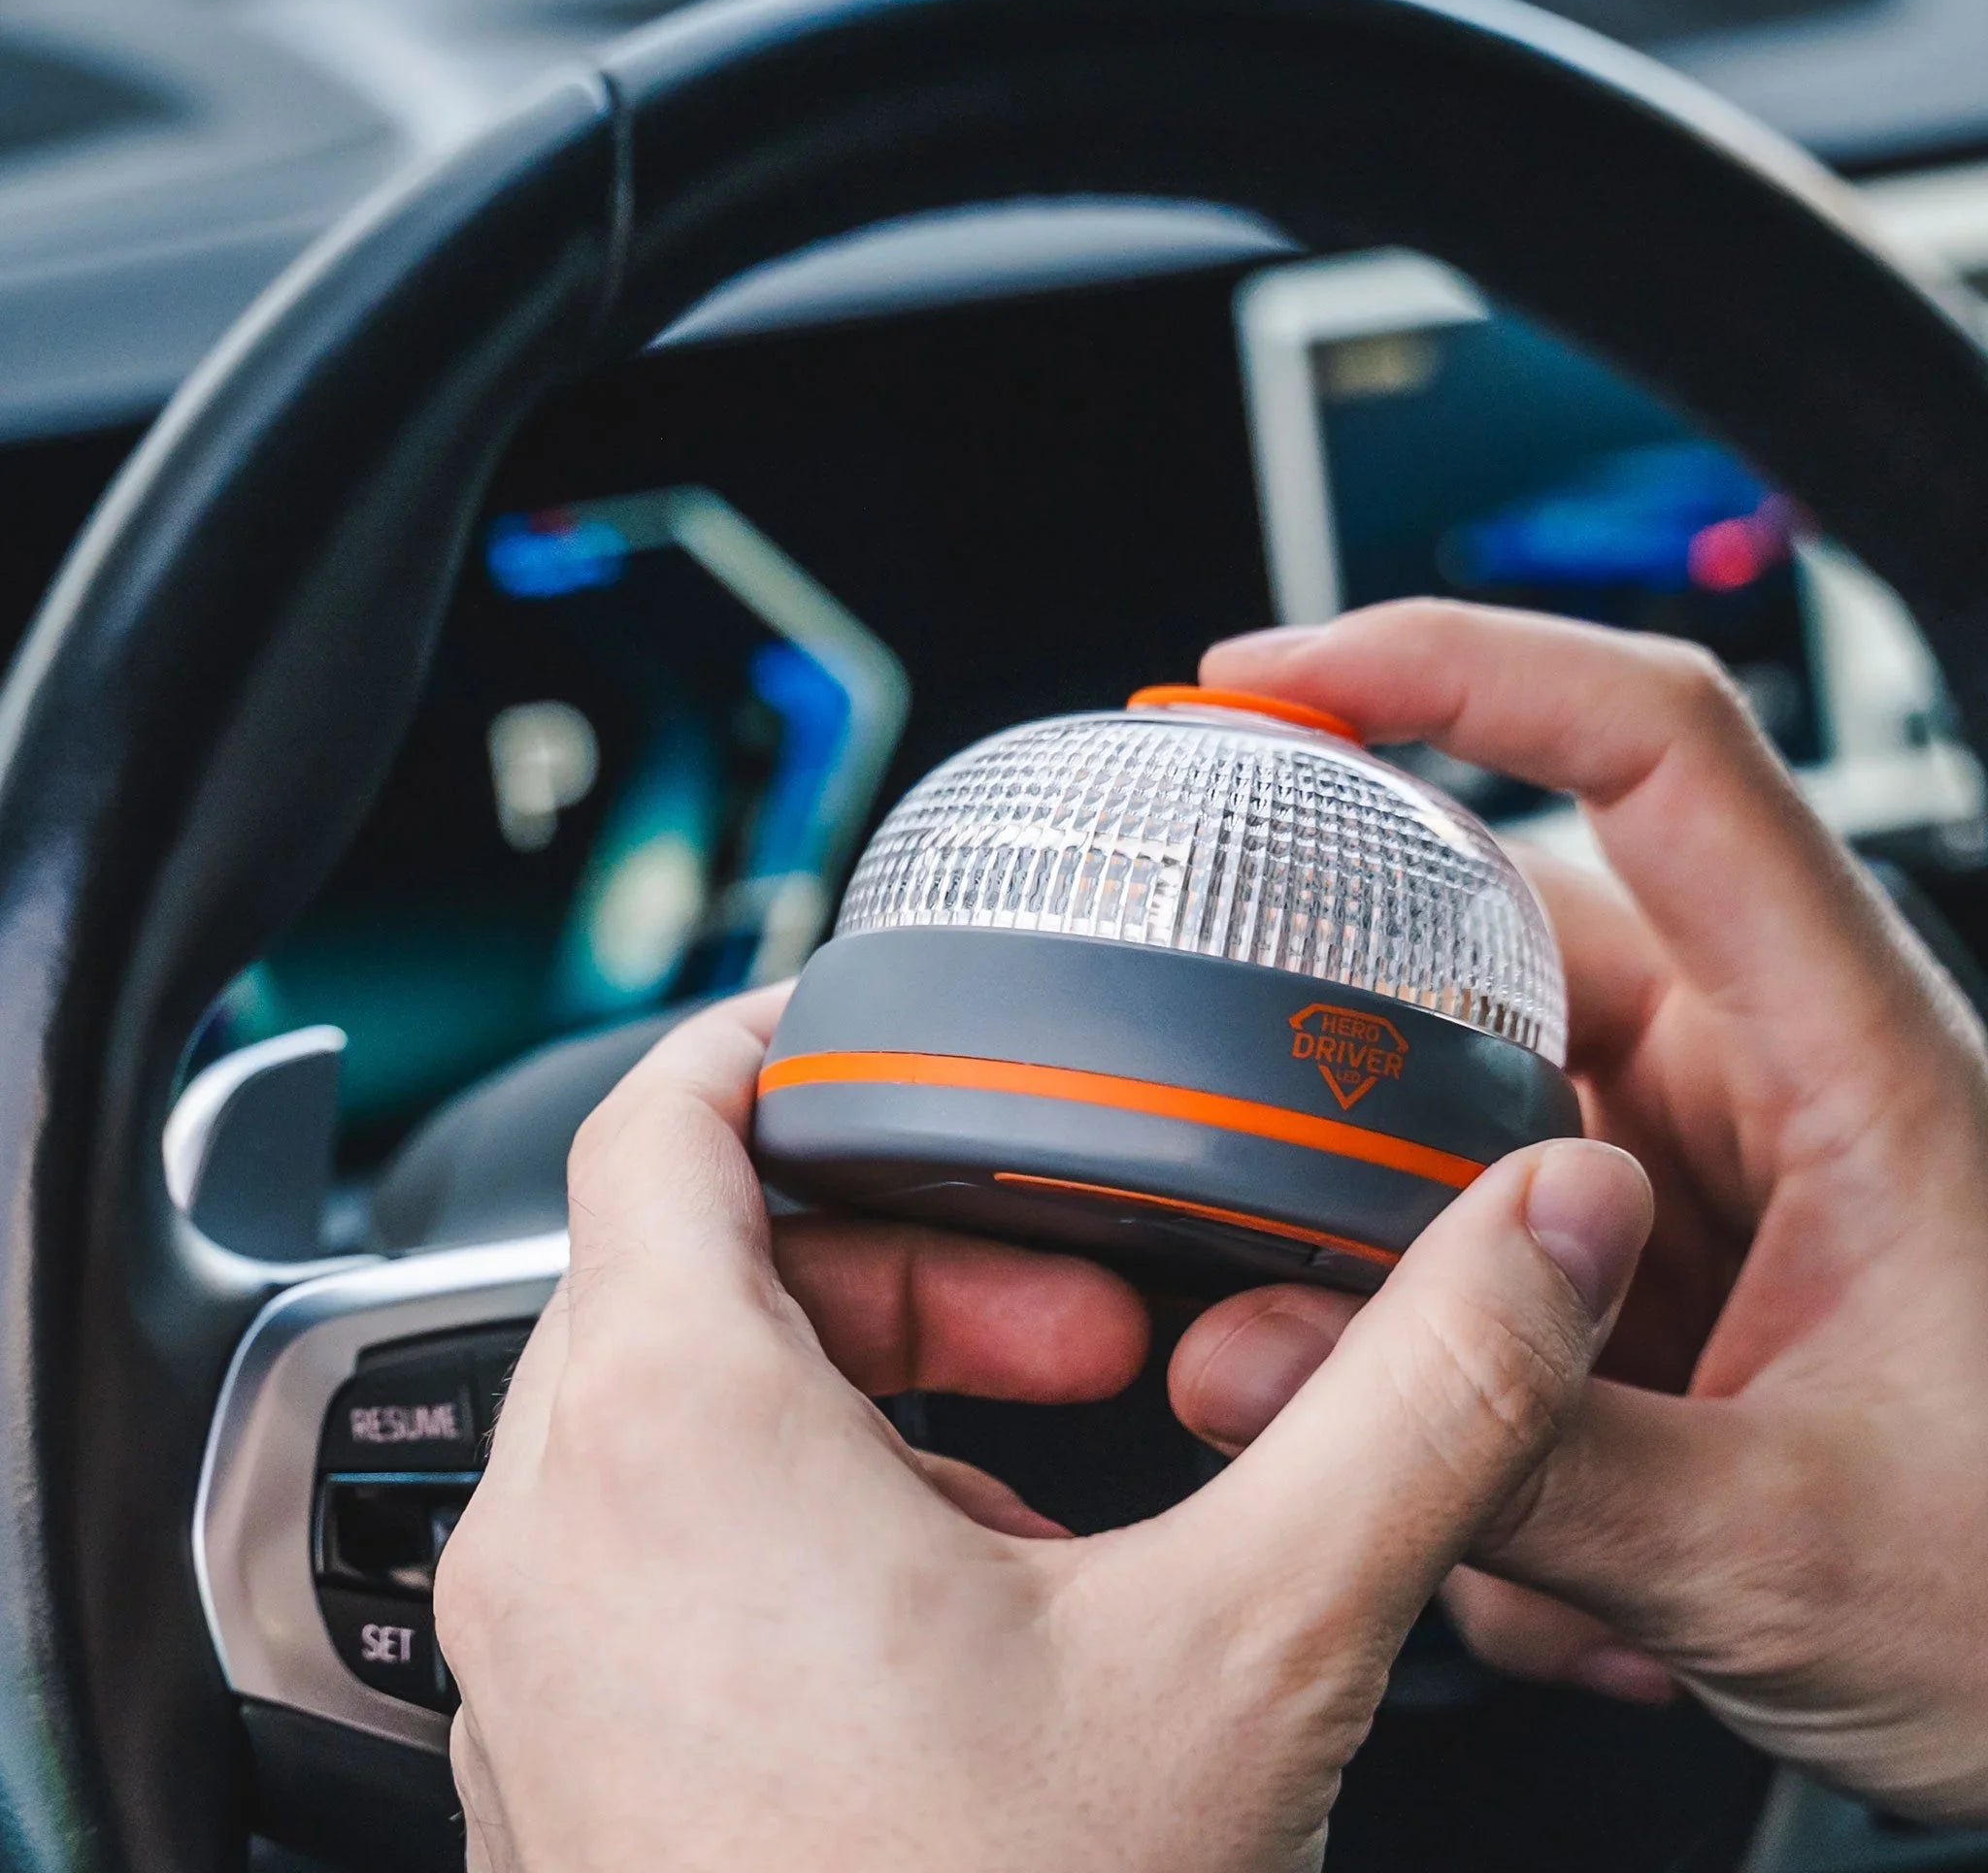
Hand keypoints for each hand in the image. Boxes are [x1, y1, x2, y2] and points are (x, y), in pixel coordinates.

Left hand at [436, 986, 1649, 1870]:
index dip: (780, 1044)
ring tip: (1041, 1487)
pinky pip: (657, 1558)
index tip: (893, 1041)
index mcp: (672, 1431)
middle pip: (698, 1267)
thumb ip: (1419, 1400)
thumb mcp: (1254, 1647)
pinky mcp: (566, 1767)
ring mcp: (542, 1664)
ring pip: (678, 1418)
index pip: (657, 1118)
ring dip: (862, 1398)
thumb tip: (1542, 1233)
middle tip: (1077, 1324)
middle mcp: (559, 1532)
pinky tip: (957, 1631)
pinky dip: (795, 1526)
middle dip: (909, 1257)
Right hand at [1177, 599, 1987, 1821]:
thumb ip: (1504, 1450)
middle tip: (1223, 1136)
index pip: (1655, 753)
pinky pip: (1497, 1246)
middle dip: (1348, 1045)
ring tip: (1426, 1442)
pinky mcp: (1665, 1265)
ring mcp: (1712, 1172)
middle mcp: (1776, 1077)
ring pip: (1471, 1116)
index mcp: (1855, 1058)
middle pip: (1499, 945)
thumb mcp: (1781, 1548)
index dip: (1456, 667)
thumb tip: (1250, 1357)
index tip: (1274, 683)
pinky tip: (1523, 1537)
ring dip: (1410, 1272)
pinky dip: (1460, 1370)